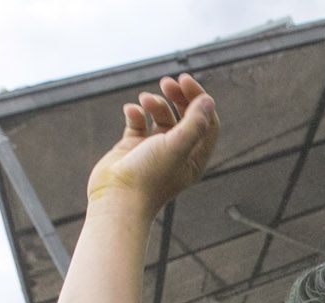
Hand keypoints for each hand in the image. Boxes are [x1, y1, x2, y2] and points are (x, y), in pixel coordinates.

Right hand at [86, 74, 217, 214]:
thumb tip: (208, 100)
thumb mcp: (177, 147)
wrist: (116, 199)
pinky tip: (131, 111)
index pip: (206, 121)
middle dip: (178, 97)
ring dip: (155, 103)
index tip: (184, 81)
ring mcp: (154, 149)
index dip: (199, 99)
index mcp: (194, 158)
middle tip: (167, 83)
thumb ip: (194, 123)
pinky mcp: (133, 147)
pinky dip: (135, 112)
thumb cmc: (149, 177)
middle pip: (185, 115)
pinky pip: (138, 122)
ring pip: (161, 116)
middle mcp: (177, 153)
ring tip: (145, 100)